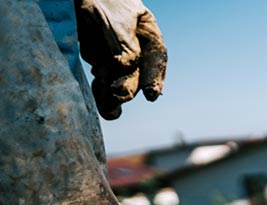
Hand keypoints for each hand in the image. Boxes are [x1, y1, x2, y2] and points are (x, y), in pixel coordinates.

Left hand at [75, 0, 166, 119]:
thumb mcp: (114, 16)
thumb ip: (124, 42)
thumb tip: (127, 66)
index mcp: (144, 29)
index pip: (155, 56)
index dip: (154, 76)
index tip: (151, 95)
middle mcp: (131, 43)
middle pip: (134, 71)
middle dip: (127, 87)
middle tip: (118, 96)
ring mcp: (111, 50)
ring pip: (117, 78)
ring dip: (112, 95)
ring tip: (108, 110)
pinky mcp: (93, 55)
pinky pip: (100, 76)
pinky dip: (99, 89)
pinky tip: (99, 96)